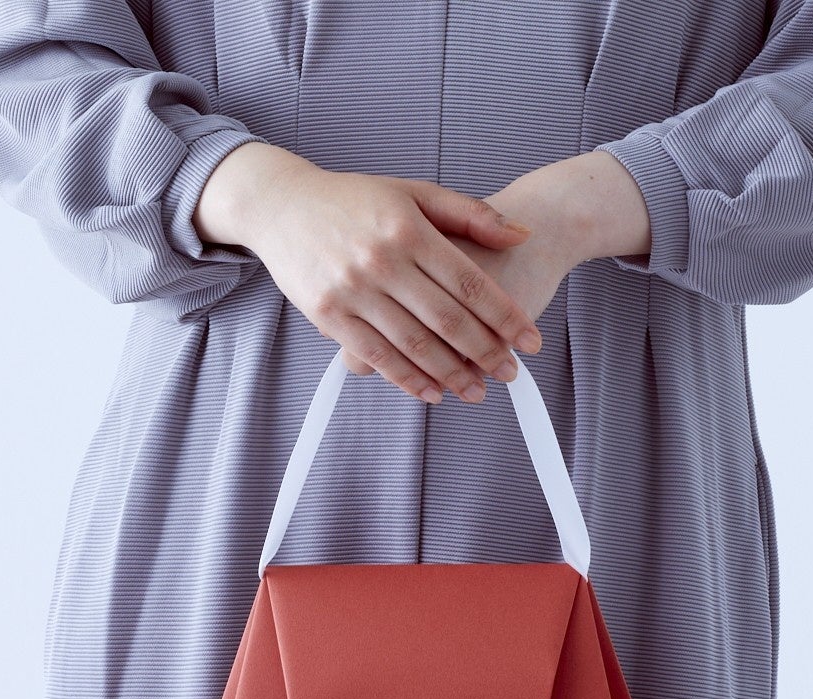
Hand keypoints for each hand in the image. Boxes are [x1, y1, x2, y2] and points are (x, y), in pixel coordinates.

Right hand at [340, 189, 577, 396]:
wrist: (282, 205)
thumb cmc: (354, 200)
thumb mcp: (414, 193)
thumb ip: (470, 214)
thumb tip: (523, 234)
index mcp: (409, 229)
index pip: (469, 282)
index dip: (504, 316)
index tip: (530, 341)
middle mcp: (383, 260)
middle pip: (447, 319)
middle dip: (485, 352)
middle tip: (510, 374)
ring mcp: (353, 289)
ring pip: (413, 344)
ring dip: (450, 374)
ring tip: (477, 391)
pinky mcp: (329, 315)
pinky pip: (376, 356)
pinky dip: (406, 379)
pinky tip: (432, 393)